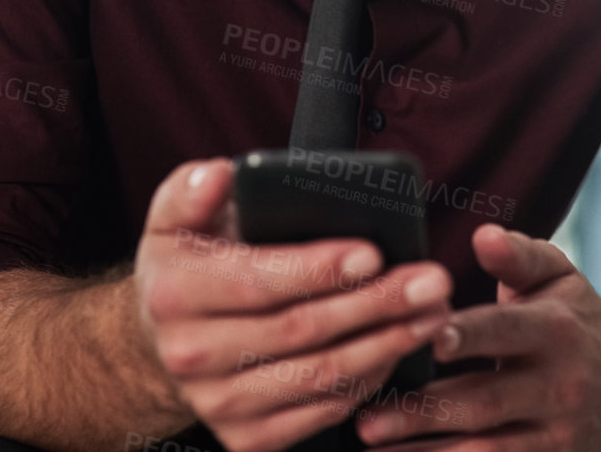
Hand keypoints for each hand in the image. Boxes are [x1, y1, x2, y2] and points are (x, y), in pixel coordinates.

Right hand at [134, 158, 454, 451]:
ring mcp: (219, 405)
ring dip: (386, 346)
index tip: (373, 253)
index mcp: (175, 294)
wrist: (167, 338)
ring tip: (433, 314)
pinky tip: (399, 349)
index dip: (318, 270)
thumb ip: (193, 190)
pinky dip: (369, 382)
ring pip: (319, 377)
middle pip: (301, 332)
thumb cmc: (189, 262)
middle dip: (376, 304)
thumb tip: (221, 176)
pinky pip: (322, 412)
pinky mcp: (248, 439)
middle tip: (432, 281)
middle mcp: (191, 357)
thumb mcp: (175, 216)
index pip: (258, 282)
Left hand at [354, 224, 600, 451]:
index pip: (505, 330)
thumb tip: (484, 235)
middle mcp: (557, 385)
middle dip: (424, 413)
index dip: (468, 335)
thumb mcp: (560, 277)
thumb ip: (518, 256)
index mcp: (555, 329)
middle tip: (367, 418)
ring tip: (373, 446)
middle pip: (484, 401)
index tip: (427, 335)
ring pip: (486, 449)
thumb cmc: (578, 320)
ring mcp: (555, 434)